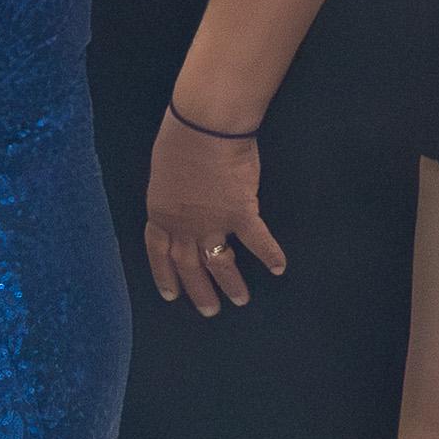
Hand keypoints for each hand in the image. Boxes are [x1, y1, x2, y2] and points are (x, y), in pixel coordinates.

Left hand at [143, 108, 283, 313]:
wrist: (203, 128)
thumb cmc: (180, 138)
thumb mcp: (165, 172)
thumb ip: (173, 194)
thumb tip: (184, 201)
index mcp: (161, 213)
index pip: (159, 252)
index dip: (164, 275)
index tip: (171, 295)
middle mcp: (184, 225)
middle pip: (189, 266)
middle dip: (199, 291)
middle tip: (209, 311)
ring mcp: (211, 223)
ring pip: (218, 263)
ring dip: (230, 284)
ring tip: (240, 300)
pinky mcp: (240, 213)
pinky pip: (256, 240)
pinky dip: (269, 254)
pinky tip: (279, 267)